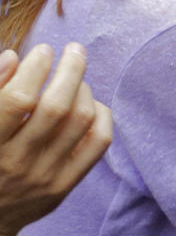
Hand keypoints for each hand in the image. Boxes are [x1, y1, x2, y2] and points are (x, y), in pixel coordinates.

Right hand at [0, 43, 111, 235]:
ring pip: (80, 120)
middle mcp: (16, 162)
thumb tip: (14, 57)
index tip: (43, 50)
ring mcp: (44, 177)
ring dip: (84, 89)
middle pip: (56, 106)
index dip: (35, 67)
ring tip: (75, 80)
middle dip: (71, 69)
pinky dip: (100, 114)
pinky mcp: (64, 185)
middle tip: (74, 49)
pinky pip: (99, 142)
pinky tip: (88, 105)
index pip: (19, 100)